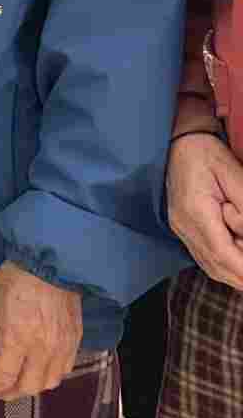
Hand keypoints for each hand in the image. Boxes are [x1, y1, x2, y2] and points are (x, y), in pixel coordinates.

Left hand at [0, 261, 83, 401]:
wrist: (50, 263)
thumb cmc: (16, 279)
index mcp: (18, 338)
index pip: (2, 376)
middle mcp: (43, 349)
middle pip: (27, 386)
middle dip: (7, 393)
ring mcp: (63, 347)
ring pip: (48, 383)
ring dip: (29, 387)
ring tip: (14, 383)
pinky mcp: (75, 341)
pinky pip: (64, 370)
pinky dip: (49, 377)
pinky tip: (37, 371)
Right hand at [169, 130, 242, 288]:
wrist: (180, 144)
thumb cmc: (206, 154)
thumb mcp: (234, 173)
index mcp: (195, 211)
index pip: (222, 253)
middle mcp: (184, 226)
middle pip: (217, 266)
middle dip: (242, 273)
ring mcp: (182, 229)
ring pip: (212, 267)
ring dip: (236, 273)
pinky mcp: (184, 229)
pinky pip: (206, 258)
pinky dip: (226, 266)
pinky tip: (239, 263)